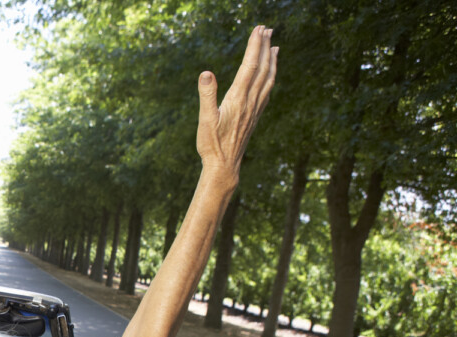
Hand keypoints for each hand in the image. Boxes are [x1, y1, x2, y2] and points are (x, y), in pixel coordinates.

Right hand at [197, 25, 277, 186]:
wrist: (225, 166)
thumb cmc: (211, 144)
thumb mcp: (204, 120)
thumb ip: (207, 95)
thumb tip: (206, 73)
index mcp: (238, 99)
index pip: (250, 66)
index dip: (255, 46)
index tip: (259, 29)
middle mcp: (251, 101)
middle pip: (262, 68)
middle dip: (265, 46)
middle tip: (267, 28)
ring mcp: (255, 108)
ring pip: (269, 78)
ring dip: (272, 59)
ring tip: (274, 45)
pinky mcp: (255, 114)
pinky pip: (268, 89)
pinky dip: (271, 75)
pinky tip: (270, 73)